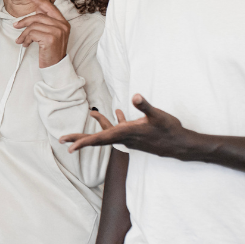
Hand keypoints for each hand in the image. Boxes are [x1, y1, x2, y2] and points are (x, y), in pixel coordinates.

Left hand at [13, 0, 70, 67]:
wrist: (55, 66)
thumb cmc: (51, 51)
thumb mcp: (51, 34)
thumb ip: (46, 21)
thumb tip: (37, 8)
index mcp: (63, 23)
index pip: (51, 8)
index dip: (41, 1)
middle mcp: (62, 26)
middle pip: (38, 16)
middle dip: (24, 21)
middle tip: (16, 25)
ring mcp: (57, 32)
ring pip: (33, 25)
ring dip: (24, 33)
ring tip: (21, 40)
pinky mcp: (50, 39)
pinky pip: (32, 34)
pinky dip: (26, 39)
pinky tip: (26, 44)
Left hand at [61, 94, 197, 158]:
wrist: (182, 145)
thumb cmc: (170, 130)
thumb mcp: (159, 115)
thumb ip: (145, 106)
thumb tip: (135, 96)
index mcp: (126, 134)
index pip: (100, 139)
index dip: (83, 142)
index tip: (68, 147)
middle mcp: (125, 139)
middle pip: (98, 140)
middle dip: (80, 139)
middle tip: (62, 140)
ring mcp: (130, 139)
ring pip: (109, 133)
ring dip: (100, 124)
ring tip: (92, 114)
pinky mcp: (136, 137)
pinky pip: (120, 129)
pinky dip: (116, 122)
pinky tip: (117, 111)